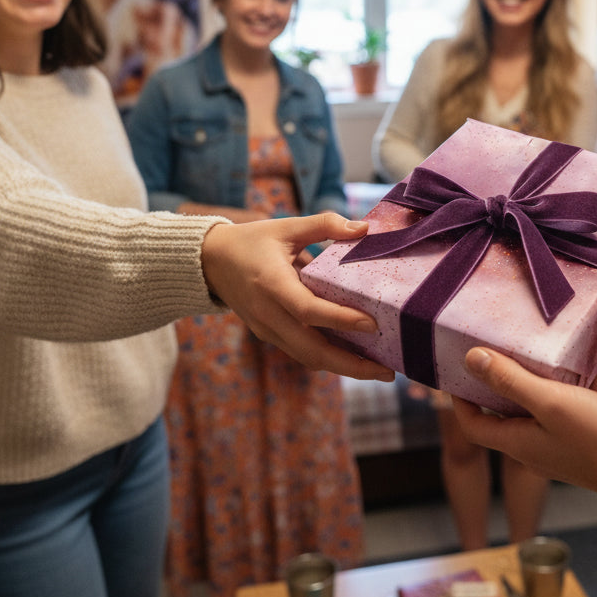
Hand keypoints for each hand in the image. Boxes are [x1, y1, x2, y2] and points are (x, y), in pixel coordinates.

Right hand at [200, 213, 392, 380]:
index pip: (308, 310)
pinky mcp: (269, 335)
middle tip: (388, 371)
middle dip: (351, 366)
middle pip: (312, 350)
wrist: (209, 262)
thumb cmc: (251, 241)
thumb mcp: (286, 226)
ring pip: (308, 358)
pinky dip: (329, 359)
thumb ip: (324, 225)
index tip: (372, 325)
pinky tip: (356, 357)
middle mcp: (268, 314)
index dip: (340, 319)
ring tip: (379, 369)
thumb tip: (364, 228)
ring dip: (343, 368)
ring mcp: (267, 329)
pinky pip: (302, 352)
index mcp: (271, 284)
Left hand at [452, 347, 596, 505]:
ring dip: (543, 375)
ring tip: (541, 341)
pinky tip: (589, 352)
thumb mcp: (549, 402)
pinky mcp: (596, 434)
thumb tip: (470, 359)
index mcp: (520, 442)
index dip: (461, 399)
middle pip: (508, 412)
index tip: (458, 367)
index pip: (475, 425)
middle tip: (499, 344)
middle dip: (501, 379)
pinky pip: (581, 401)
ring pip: (547, 403)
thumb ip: (510, 380)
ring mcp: (569, 441)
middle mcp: (539, 445)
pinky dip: (581, 379)